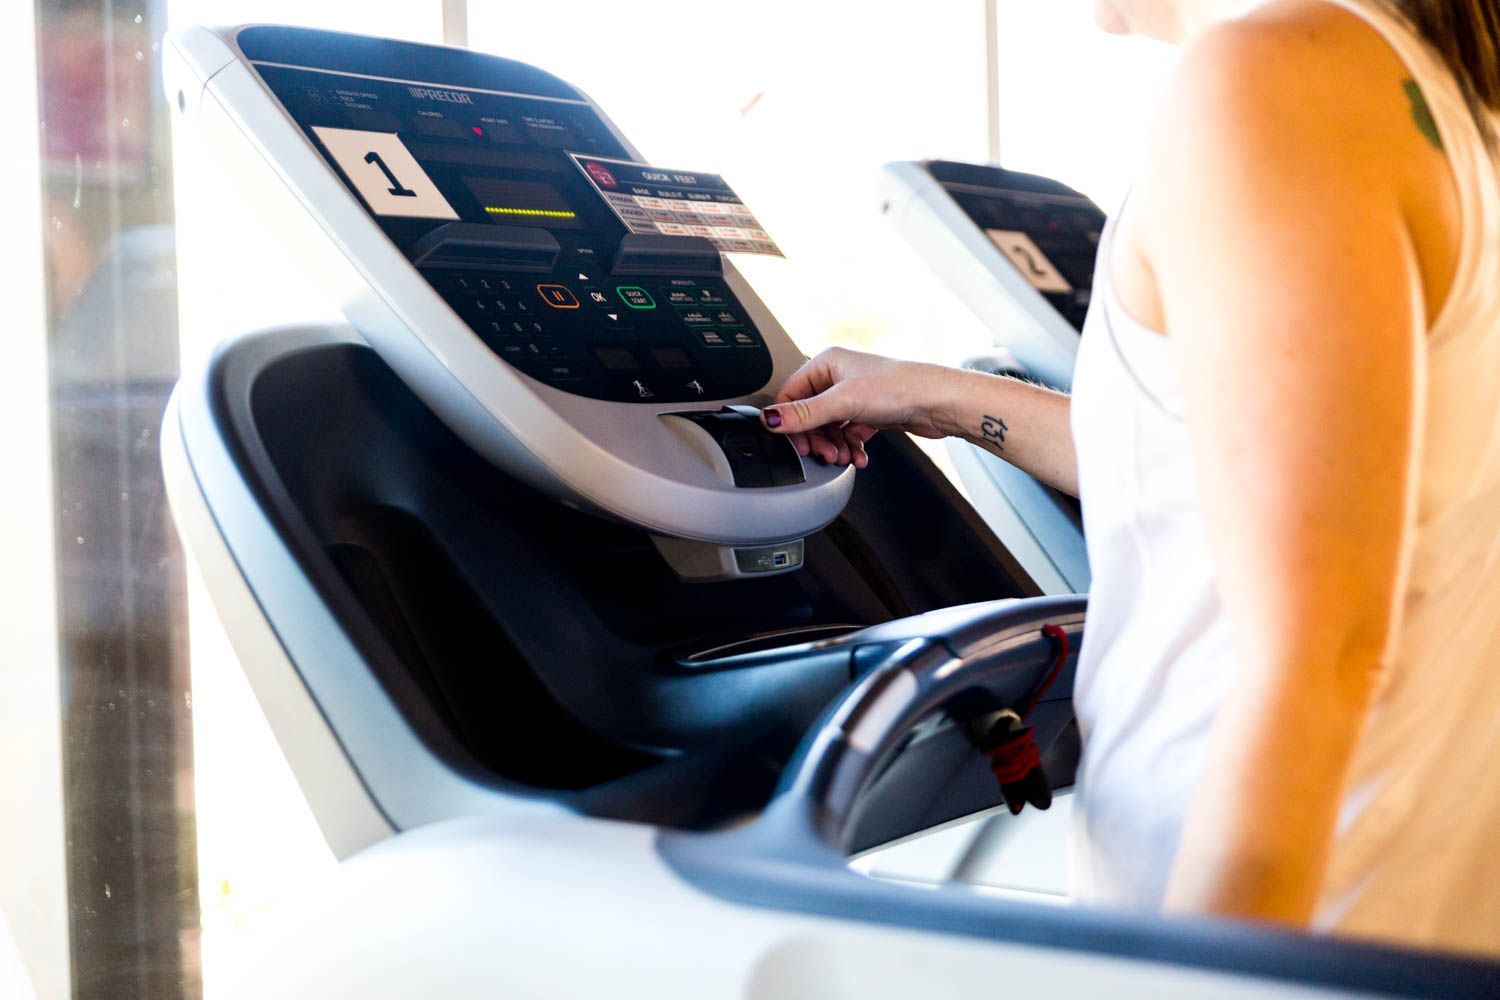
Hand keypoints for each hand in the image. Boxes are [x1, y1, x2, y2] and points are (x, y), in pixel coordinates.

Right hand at [761, 347, 957, 467]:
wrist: (939, 402)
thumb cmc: (901, 387)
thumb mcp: (844, 402)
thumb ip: (804, 414)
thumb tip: (770, 419)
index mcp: (827, 362)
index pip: (791, 395)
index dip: (790, 422)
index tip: (796, 443)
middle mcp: (840, 376)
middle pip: (810, 415)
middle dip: (817, 439)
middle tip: (824, 454)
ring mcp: (856, 396)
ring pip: (830, 428)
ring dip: (835, 447)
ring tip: (844, 458)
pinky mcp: (870, 413)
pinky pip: (849, 434)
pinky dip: (851, 448)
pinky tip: (858, 457)